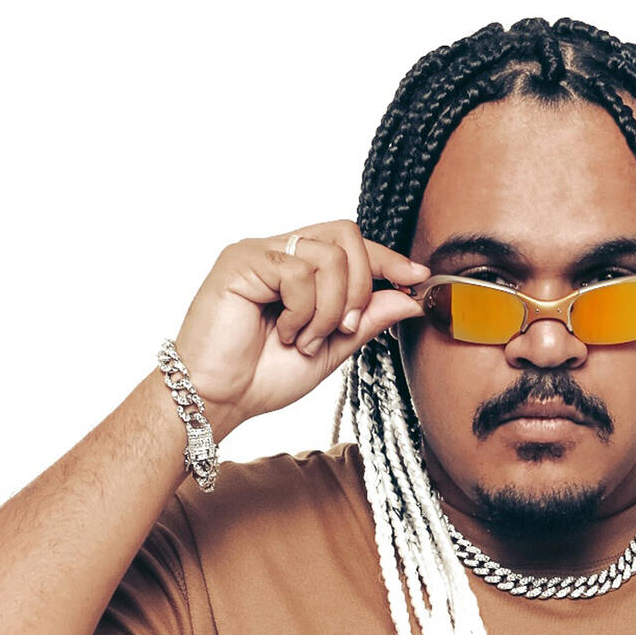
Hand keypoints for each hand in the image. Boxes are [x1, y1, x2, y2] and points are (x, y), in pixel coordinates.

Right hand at [170, 220, 428, 436]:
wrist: (219, 399)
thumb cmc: (263, 376)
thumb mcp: (331, 347)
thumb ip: (367, 320)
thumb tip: (411, 297)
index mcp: (298, 266)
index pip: (351, 244)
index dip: (387, 258)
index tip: (416, 278)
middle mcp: (279, 250)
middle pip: (346, 236)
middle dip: (360, 286)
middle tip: (345, 329)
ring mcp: (259, 252)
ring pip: (328, 256)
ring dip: (329, 310)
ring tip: (304, 340)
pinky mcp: (241, 261)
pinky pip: (298, 272)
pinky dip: (302, 312)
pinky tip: (284, 333)